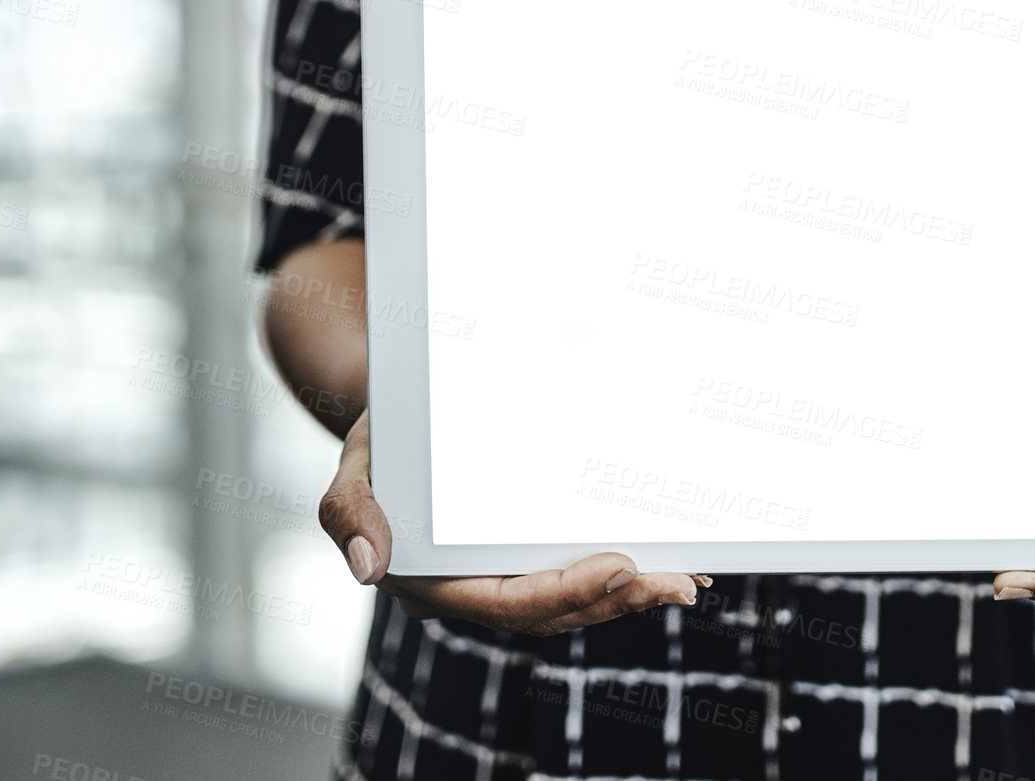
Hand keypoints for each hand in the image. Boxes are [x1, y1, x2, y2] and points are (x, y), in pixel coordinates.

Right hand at [319, 410, 707, 633]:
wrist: (399, 424)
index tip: (622, 567)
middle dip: (619, 599)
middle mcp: (471, 590)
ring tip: (685, 580)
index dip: (567, 593)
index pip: (507, 602)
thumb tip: (368, 566)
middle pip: (553, 611)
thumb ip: (349, 510)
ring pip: (573, 602)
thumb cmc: (382, 441)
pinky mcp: (526, 558)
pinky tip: (669, 564)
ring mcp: (501, 577)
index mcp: (429, 582)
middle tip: (677, 582)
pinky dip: (624, 574)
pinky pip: (576, 575)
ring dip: (632, 595)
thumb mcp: (354, 463)